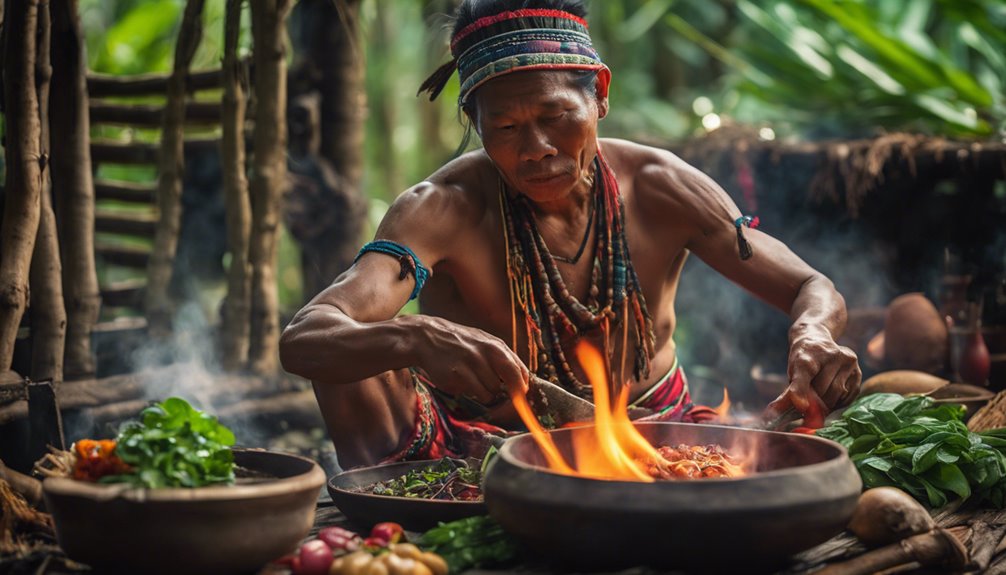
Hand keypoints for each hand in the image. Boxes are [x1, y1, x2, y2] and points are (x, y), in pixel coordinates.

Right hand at [414, 316, 529, 404]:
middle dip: (511, 396)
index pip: (521, 372)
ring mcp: (474, 363)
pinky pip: (478, 394)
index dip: (522, 388)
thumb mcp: (484, 343)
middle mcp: (489, 352)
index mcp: (497, 345)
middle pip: (513, 384)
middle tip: (504, 401)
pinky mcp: (459, 374)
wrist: (427, 338)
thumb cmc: (459, 343)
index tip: (518, 397)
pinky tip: (465, 385)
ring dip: (487, 393)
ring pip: (494, 392)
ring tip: (474, 382)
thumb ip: (502, 359)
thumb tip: (521, 382)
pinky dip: (475, 394)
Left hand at [765, 328, 860, 427]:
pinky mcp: (857, 371)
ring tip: (819, 401)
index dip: (801, 390)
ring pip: (836, 394)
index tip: (800, 406)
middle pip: (822, 390)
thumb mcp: (792, 372)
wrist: (818, 338)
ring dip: (827, 404)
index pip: (805, 373)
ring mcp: (847, 362)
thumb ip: (786, 394)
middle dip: (814, 404)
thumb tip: (773, 414)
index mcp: (808, 354)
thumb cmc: (803, 359)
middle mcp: (830, 355)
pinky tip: (832, 397)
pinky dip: (839, 403)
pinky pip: (848, 396)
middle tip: (808, 409)